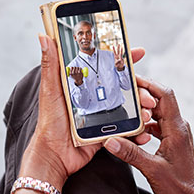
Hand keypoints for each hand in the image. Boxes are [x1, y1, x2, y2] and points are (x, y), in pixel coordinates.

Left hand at [22, 37, 154, 187]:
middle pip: (122, 87)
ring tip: (148, 112)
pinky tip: (144, 131)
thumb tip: (44, 37)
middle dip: (139, 89)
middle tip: (148, 95)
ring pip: (128, 107)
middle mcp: (94, 98)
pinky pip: (125, 129)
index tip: (138, 53)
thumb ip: (51, 65)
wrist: (54, 155)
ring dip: (141, 109)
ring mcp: (101, 115)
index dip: (122, 59)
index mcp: (82, 85)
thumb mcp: (51, 90)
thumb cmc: (49, 123)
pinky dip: (137, 130)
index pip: (105, 66)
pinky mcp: (106, 132)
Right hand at [103, 75, 193, 193]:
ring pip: (158, 114)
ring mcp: (177, 135)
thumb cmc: (178, 189)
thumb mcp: (151, 169)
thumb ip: (130, 153)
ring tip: (125, 112)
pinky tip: (133, 132)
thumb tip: (110, 140)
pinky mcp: (173, 142)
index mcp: (177, 130)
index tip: (133, 79)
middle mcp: (179, 129)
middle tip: (123, 95)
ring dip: (143, 112)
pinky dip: (145, 125)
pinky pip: (158, 126)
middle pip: (160, 101)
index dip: (149, 84)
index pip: (165, 95)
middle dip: (142, 97)